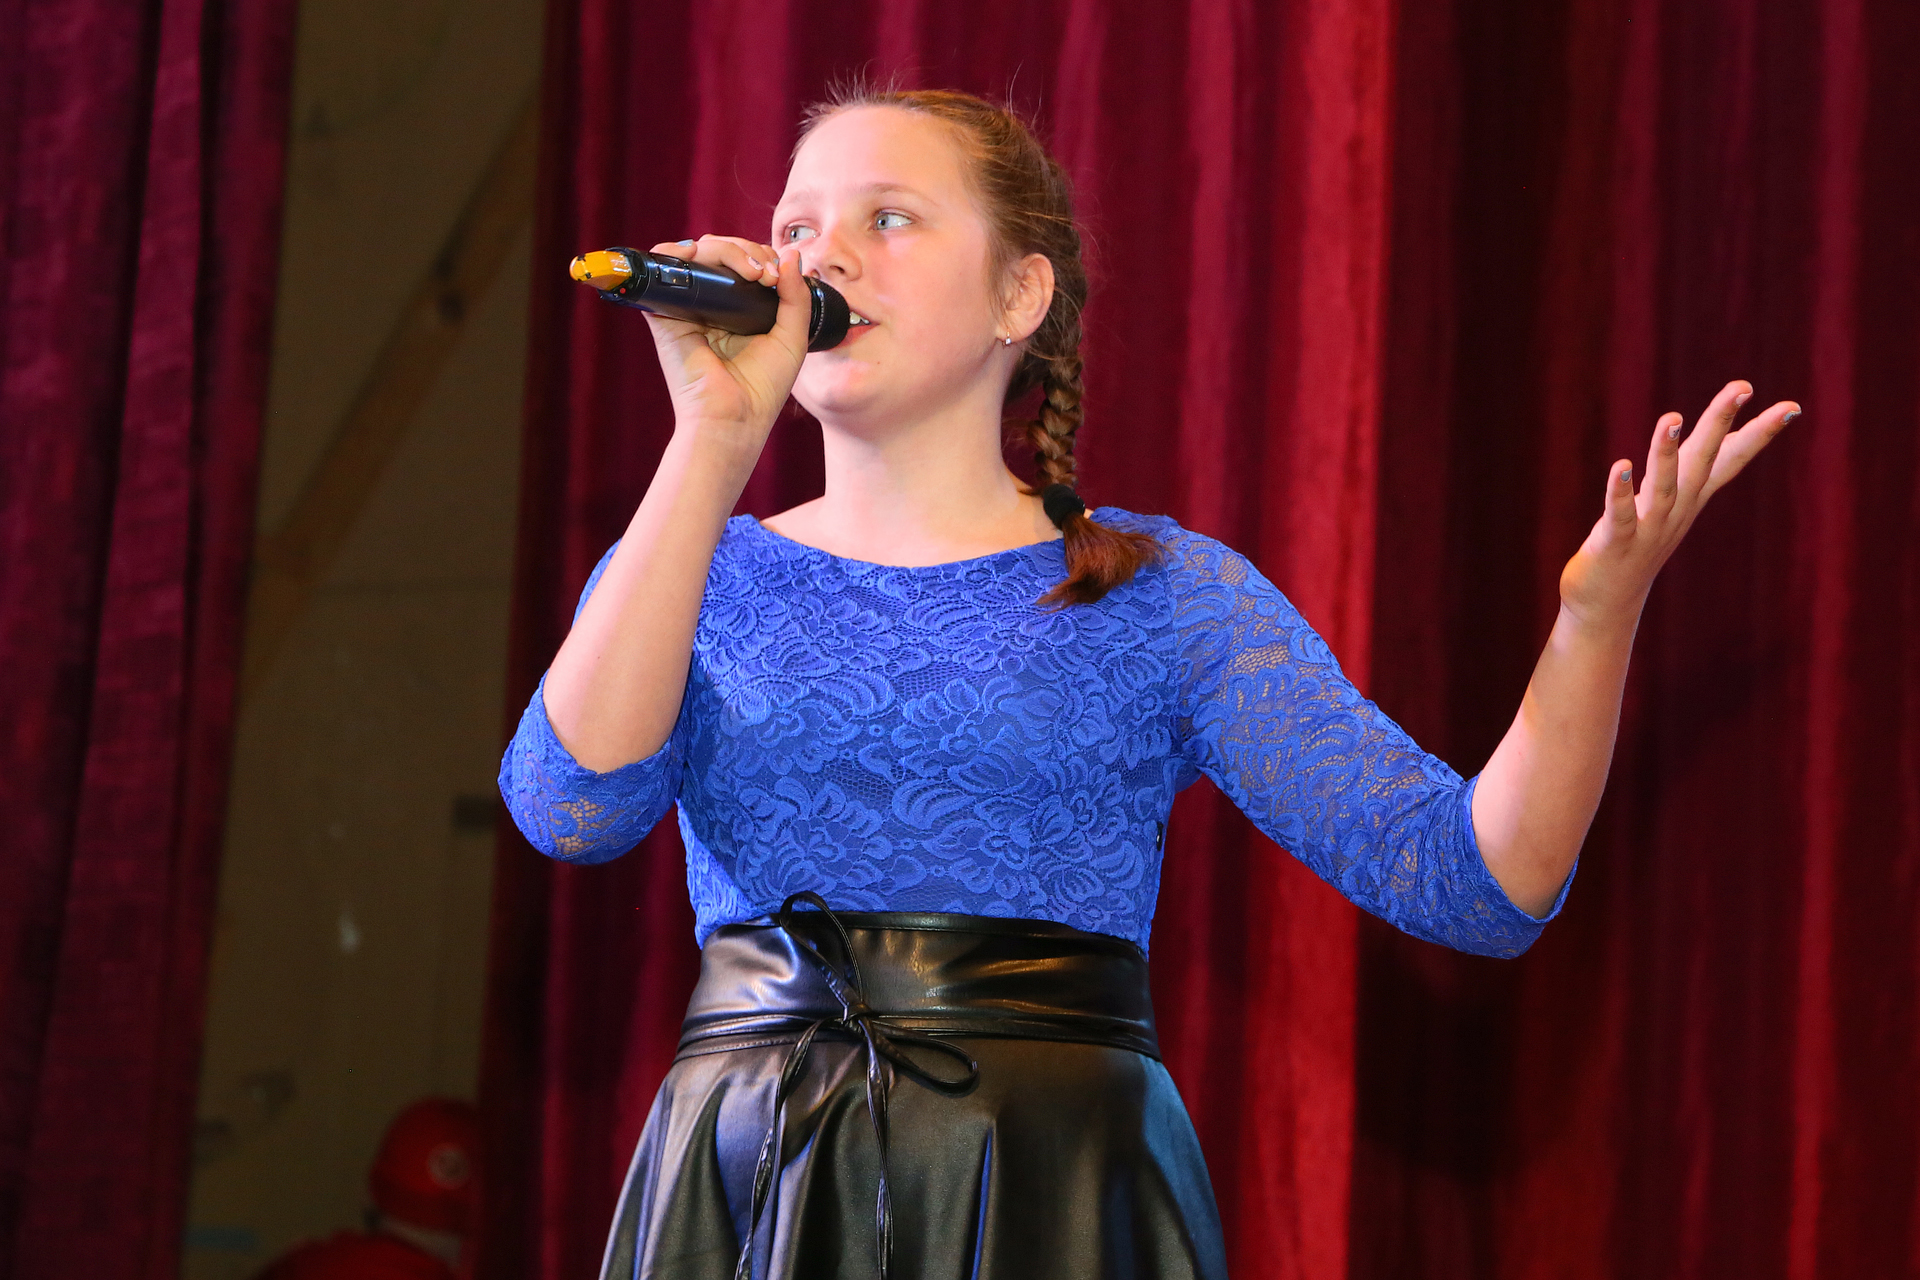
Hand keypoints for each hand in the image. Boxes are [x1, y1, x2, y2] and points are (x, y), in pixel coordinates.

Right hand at [643, 234, 813, 446]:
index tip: (778, 275)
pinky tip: (698, 255)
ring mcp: (687, 306)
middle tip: (766, 274)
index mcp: (739, 309)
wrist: (734, 418)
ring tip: (749, 271)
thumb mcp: (792, 337)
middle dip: (746, 250)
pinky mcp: (664, 312)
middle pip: (721, 251)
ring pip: (698, 253)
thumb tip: (791, 254)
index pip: (744, 261)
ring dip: (724, 248)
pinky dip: (675, 253)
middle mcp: (712, 303)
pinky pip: (662, 269)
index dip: (761, 256)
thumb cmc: (762, 387)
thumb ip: (795, 295)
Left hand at [1559, 380, 1798, 628]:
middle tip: (1741, 387)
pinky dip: (1621, 492)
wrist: (1608, 603)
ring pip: (1664, 486)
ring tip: (1670, 417)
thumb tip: (1723, 433)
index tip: (1793, 406)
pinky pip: (1621, 515)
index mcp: (1690, 497)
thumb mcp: (1672, 503)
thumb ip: (1695, 469)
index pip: (1731, 460)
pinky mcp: (1617, 544)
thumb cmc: (1637, 543)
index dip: (1760, 434)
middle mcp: (1677, 511)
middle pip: (1704, 461)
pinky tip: (1619, 466)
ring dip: (1667, 452)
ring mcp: (1650, 528)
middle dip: (1721, 423)